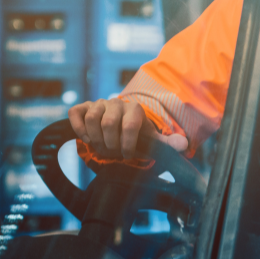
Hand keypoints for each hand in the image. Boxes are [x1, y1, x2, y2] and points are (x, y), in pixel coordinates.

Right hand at [68, 98, 187, 159]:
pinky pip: (75, 113)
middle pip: (108, 124)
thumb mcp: (151, 140)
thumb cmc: (136, 136)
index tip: (126, 156)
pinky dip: (78, 128)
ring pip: (92, 119)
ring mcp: (98, 103)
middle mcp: (116, 102)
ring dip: (95, 139)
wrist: (116, 128)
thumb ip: (167, 143)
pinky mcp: (82, 107)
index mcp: (135, 109)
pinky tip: (86, 138)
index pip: (130, 126)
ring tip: (100, 147)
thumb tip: (184, 145)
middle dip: (110, 144)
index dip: (127, 145)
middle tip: (112, 153)